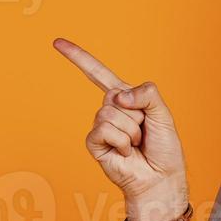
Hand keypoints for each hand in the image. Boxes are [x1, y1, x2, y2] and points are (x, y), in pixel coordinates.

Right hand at [54, 37, 188, 220]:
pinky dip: (120, 141)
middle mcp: (110, 110)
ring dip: (130, 130)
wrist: (160, 178)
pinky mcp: (94, 143)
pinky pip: (103, 129)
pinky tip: (125, 152)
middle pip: (113, 95)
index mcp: (125, 98)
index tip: (57, 42)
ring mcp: (101, 126)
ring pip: (110, 113)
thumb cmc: (164, 148)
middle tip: (144, 132)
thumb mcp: (163, 113)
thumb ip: (146, 93)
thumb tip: (119, 96)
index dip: (78, 58)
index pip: (98, 73)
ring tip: (136, 144)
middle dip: (136, 114)